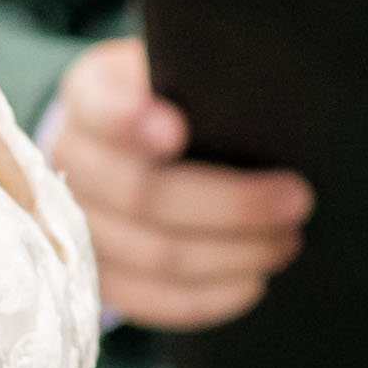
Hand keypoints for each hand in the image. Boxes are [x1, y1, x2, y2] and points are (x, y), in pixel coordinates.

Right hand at [45, 35, 313, 335]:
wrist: (125, 143)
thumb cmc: (176, 98)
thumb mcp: (181, 68)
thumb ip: (206, 77)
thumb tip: (268, 95)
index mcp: (92, 96)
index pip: (101, 107)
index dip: (131, 122)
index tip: (177, 131)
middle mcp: (71, 160)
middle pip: (143, 194)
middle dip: (229, 203)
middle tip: (296, 199)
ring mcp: (77, 225)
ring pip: (155, 254)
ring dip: (233, 254)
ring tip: (286, 240)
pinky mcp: (99, 276)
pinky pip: (152, 300)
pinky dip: (209, 296)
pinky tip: (253, 281)